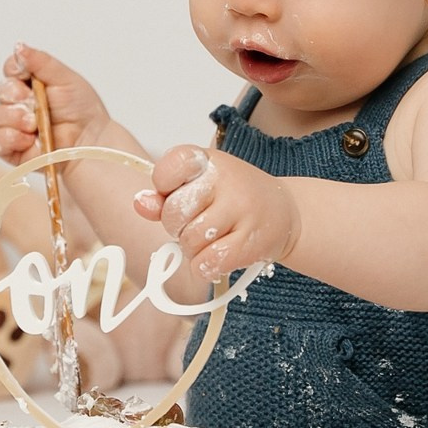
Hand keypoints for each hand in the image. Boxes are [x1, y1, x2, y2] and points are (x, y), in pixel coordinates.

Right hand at [0, 44, 111, 164]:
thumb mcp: (66, 78)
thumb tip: (19, 47)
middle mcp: (20, 102)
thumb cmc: (82, 111)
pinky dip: (12, 138)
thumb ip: (41, 61)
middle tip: (35, 103)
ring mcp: (15, 125)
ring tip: (35, 124)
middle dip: (17, 96)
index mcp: (31, 82)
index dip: (15, 71)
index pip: (11, 68)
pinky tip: (29, 139)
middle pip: (2, 91)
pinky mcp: (13, 148)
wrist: (90, 141)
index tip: (28, 76)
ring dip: (16, 118)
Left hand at [134, 145, 297, 280]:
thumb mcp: (200, 186)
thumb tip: (141, 204)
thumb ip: (165, 195)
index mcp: (208, 161)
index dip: (164, 187)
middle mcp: (226, 180)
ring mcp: (242, 210)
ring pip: (189, 241)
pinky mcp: (251, 242)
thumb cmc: (235, 199)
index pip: (169, 168)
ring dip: (193, 249)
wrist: (286, 214)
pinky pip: (207, 263)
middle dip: (177, 226)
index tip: (177, 191)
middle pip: (174, 213)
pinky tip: (218, 256)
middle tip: (197, 222)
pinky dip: (206, 266)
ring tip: (212, 239)